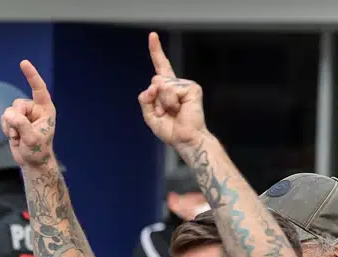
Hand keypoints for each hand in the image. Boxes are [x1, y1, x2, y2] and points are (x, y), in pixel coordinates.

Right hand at [0, 61, 56, 167]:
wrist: (32, 161)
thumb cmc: (38, 151)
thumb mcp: (32, 139)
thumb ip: (22, 125)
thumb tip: (9, 114)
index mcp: (45, 110)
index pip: (39, 89)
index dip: (31, 75)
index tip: (24, 63)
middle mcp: (35, 109)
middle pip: (17, 104)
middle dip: (16, 119)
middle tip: (21, 134)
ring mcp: (24, 114)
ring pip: (8, 111)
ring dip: (10, 126)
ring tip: (19, 137)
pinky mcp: (14, 119)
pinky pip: (3, 118)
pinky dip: (6, 128)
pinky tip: (14, 136)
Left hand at [137, 32, 207, 151]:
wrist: (186, 140)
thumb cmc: (172, 130)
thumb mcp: (149, 115)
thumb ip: (145, 99)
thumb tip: (154, 84)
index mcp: (168, 89)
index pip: (161, 66)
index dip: (156, 51)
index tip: (152, 35)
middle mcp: (177, 84)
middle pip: (155, 80)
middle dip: (154, 100)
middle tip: (166, 113)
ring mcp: (186, 85)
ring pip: (161, 85)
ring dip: (162, 103)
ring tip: (174, 112)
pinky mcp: (192, 88)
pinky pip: (170, 90)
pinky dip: (170, 102)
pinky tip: (180, 109)